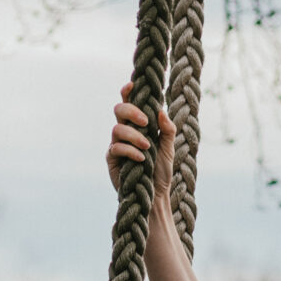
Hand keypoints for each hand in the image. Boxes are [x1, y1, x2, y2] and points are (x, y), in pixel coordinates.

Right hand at [107, 81, 174, 210]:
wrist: (155, 195)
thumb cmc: (161, 172)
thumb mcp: (168, 149)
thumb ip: (167, 130)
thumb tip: (161, 111)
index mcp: (138, 126)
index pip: (130, 104)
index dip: (128, 93)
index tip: (132, 84)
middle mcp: (126, 132)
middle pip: (119, 110)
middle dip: (131, 111)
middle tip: (145, 121)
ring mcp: (117, 144)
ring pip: (117, 128)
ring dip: (133, 135)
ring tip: (147, 147)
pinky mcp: (112, 158)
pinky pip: (116, 147)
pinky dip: (130, 151)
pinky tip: (141, 158)